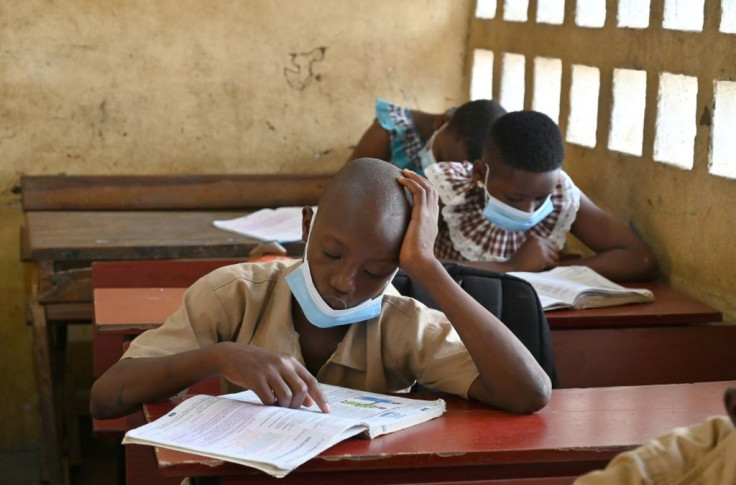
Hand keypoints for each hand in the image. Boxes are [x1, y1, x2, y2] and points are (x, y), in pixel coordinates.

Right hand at [215, 342, 329, 411]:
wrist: (230, 355)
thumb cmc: (256, 364)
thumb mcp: (277, 369)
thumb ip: (293, 382)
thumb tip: (309, 402)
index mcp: (290, 360)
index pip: (311, 380)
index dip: (320, 396)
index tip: (327, 410)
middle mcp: (282, 363)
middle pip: (300, 390)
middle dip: (297, 404)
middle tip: (290, 409)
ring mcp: (268, 370)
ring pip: (286, 396)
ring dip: (283, 406)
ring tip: (276, 405)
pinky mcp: (255, 378)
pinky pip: (268, 398)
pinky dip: (269, 404)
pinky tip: (265, 401)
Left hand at [396, 169, 439, 276]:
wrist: (420, 265)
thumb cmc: (412, 261)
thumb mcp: (409, 246)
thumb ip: (404, 240)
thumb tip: (391, 243)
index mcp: (431, 223)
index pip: (432, 201)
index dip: (423, 189)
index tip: (411, 184)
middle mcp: (433, 216)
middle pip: (432, 190)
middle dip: (420, 179)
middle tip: (407, 173)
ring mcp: (429, 215)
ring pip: (426, 188)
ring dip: (414, 178)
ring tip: (403, 171)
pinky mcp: (422, 215)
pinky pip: (419, 192)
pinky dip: (410, 183)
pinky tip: (400, 179)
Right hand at [508, 235, 558, 271]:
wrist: (514, 266)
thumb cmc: (521, 258)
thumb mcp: (528, 245)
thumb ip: (539, 244)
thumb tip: (556, 246)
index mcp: (535, 237)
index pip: (550, 242)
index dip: (548, 250)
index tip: (544, 255)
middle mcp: (539, 241)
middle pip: (554, 248)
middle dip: (551, 255)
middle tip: (545, 260)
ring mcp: (542, 249)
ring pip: (555, 256)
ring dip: (551, 261)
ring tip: (543, 263)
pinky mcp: (544, 258)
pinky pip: (553, 263)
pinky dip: (550, 266)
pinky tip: (544, 266)